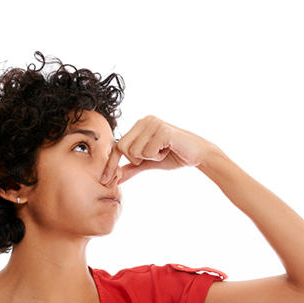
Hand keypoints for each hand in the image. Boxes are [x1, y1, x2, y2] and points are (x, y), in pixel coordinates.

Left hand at [100, 115, 219, 184]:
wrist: (198, 155)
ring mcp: (153, 123)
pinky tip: (169, 149)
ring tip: (163, 151)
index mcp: (139, 125)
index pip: (118, 145)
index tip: (105, 180)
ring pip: (135, 151)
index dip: (111, 163)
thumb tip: (116, 178)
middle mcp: (144, 120)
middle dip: (136, 159)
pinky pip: (148, 152)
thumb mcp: (149, 162)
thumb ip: (132, 167)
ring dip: (150, 158)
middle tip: (154, 156)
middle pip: (123, 148)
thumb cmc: (174, 156)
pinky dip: (158, 156)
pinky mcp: (162, 130)